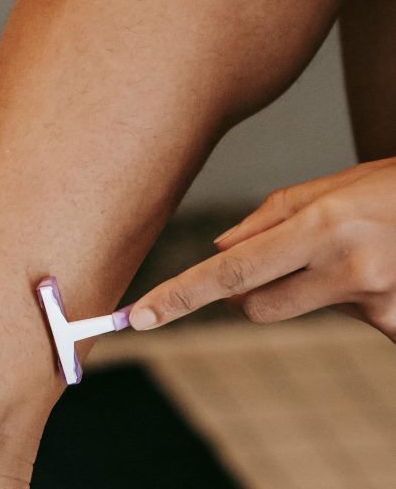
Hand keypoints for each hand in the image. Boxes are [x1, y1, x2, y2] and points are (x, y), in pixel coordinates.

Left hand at [129, 157, 395, 340]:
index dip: (179, 296)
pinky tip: (380, 265)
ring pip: (302, 308)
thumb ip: (272, 218)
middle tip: (267, 260)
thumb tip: (220, 251)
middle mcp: (345, 269)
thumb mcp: (333, 185)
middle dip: (241, 292)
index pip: (230, 272)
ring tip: (352, 249)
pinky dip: (349, 295)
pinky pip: (345, 317)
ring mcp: (374, 303)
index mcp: (320, 226)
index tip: (139, 316)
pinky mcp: (393, 325)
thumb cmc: (392, 188)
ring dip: (309, 286)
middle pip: (254, 306)